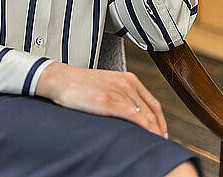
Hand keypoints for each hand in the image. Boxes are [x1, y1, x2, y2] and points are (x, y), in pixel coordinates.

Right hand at [36, 62, 168, 138]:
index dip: (161, 122)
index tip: (162, 134)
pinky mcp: (108, 100)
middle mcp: (126, 83)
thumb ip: (123, 95)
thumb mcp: (108, 84)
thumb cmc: (81, 84)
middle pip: (152, 111)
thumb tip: (135, 115)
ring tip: (153, 144)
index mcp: (128, 79)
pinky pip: (133, 115)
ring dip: (152, 131)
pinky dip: (143, 127)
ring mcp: (117, 91)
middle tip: (160, 143)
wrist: (61, 79)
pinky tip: (144, 135)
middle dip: (159, 129)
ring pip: (145, 115)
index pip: (153, 104)